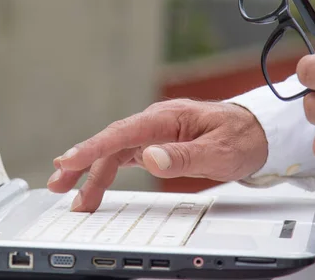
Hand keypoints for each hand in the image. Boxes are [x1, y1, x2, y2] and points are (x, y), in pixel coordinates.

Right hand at [47, 99, 267, 211]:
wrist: (257, 131)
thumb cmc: (240, 137)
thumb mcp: (219, 151)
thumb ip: (184, 156)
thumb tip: (150, 158)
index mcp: (166, 119)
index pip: (120, 133)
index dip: (91, 147)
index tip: (68, 160)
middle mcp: (154, 123)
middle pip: (109, 143)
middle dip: (80, 163)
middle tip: (57, 183)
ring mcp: (153, 133)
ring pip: (114, 152)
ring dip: (91, 172)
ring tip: (73, 196)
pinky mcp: (155, 144)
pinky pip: (124, 156)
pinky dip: (107, 170)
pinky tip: (95, 182)